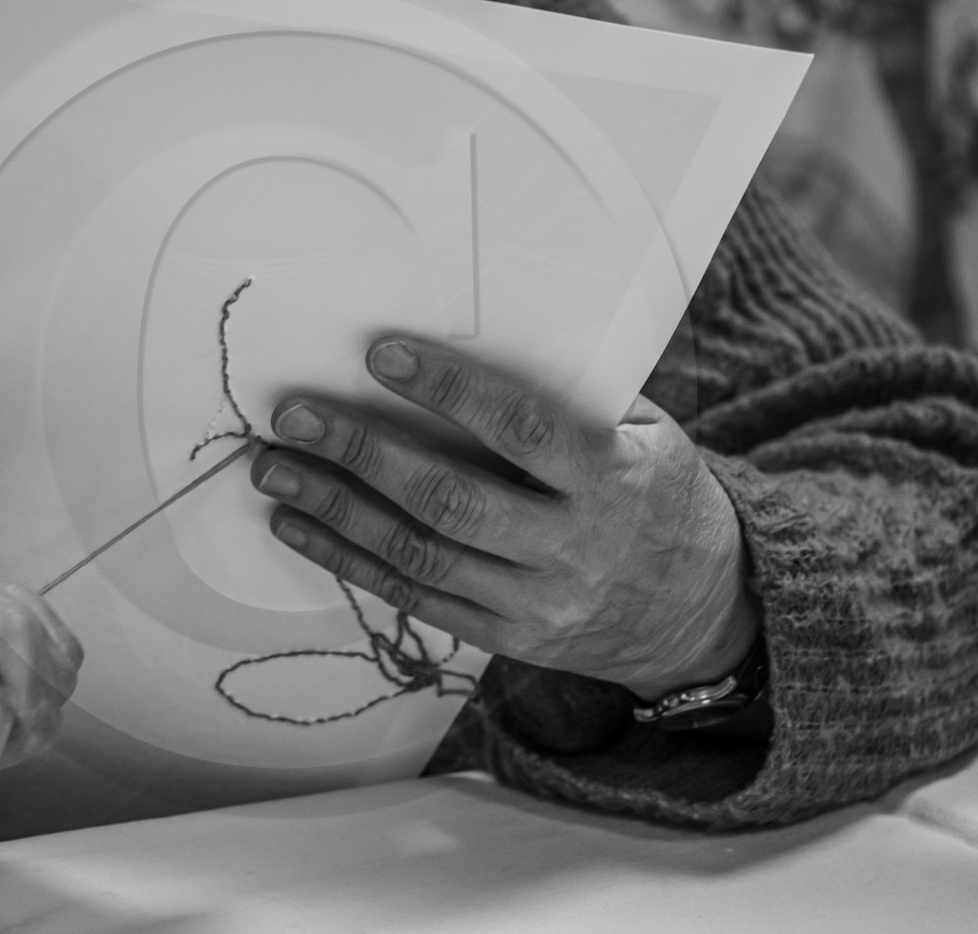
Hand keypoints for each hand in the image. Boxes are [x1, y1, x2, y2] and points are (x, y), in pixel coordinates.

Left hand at [249, 336, 758, 700]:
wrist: (702, 613)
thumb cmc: (660, 497)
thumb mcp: (647, 436)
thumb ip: (573, 399)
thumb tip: (470, 340)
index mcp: (612, 478)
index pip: (522, 428)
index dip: (450, 390)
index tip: (380, 356)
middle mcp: (572, 546)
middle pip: (450, 499)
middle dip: (363, 454)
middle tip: (295, 418)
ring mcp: (537, 602)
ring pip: (420, 555)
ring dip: (336, 511)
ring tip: (275, 471)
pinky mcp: (507, 637)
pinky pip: (417, 600)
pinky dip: (350, 562)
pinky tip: (302, 527)